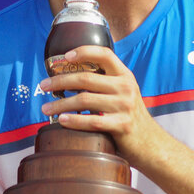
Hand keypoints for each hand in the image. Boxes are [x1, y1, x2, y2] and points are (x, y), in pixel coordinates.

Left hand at [38, 45, 157, 162]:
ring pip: (84, 100)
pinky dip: (74, 120)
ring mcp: (124, 106)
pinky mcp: (122, 125)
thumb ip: (105, 82)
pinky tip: (62, 120)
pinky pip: (92, 121)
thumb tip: (69, 77)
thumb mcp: (123, 92)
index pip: (104, 54)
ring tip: (45, 109)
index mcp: (124, 75)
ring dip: (60, 104)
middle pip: (85, 79)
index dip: (84, 51)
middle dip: (60, 81)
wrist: (150, 142)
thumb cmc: (128, 115)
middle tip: (43, 86)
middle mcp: (125, 87)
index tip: (65, 56)